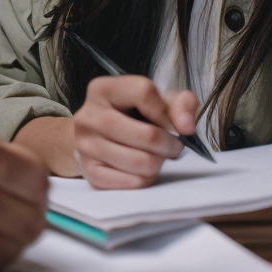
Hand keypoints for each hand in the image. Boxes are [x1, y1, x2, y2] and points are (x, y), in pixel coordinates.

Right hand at [73, 75, 198, 188]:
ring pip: (143, 163)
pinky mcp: (90, 172)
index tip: (168, 122)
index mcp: (102, 89)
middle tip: (169, 145)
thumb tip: (186, 126)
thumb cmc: (134, 116)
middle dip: (169, 144)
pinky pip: (134, 182)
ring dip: (159, 162)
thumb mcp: (159, 101)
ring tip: (154, 155)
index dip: (167, 111)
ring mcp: (85, 145)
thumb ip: (182, 103)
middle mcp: (88, 116)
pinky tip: (140, 169)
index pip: (144, 92)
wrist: (101, 137)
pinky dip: (146, 179)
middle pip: (149, 136)